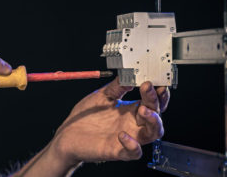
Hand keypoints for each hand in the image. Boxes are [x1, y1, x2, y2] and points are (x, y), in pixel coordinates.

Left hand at [49, 78, 169, 165]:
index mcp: (131, 110)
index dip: (157, 93)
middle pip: (156, 115)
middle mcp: (133, 124)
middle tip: (148, 88)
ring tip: (144, 109)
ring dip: (154, 121)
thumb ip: (117, 86)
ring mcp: (128, 138)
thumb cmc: (86, 117)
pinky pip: (134, 152)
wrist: (68, 135)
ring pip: (154, 134)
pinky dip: (132, 145)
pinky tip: (122, 134)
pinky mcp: (118, 151)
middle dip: (156, 101)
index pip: (152, 102)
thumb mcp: (102, 96)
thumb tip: (129, 74)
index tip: (155, 81)